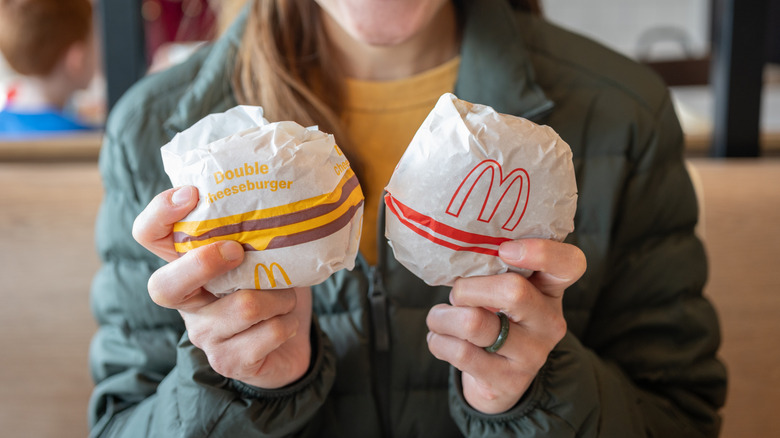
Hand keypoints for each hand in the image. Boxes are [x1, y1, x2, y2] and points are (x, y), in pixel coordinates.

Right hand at [133, 186, 311, 388]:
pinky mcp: (228, 361)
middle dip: (204, 263)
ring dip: (279, 297)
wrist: (291, 344)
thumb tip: (272, 191)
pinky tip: (285, 323)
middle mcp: (187, 301)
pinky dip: (287, 322)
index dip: (158, 214)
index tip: (191, 194)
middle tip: (237, 252)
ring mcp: (204, 335)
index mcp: (188, 265)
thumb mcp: (262, 252)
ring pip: (244, 307)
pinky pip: (268, 332)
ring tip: (284, 296)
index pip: (148, 235)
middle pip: (164, 286)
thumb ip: (253, 228)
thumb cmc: (272, 288)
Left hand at [425, 238, 585, 413]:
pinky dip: (439, 341)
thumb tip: (457, 254)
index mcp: (551, 289)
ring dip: (443, 317)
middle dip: (466, 289)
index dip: (541, 252)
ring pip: (475, 324)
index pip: (570, 264)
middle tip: (456, 295)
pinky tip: (439, 339)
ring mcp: (532, 353)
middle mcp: (549, 321)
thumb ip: (493, 269)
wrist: (499, 378)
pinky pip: (461, 353)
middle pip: (513, 292)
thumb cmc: (497, 319)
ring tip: (438, 318)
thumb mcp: (505, 291)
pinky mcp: (508, 379)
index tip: (504, 249)